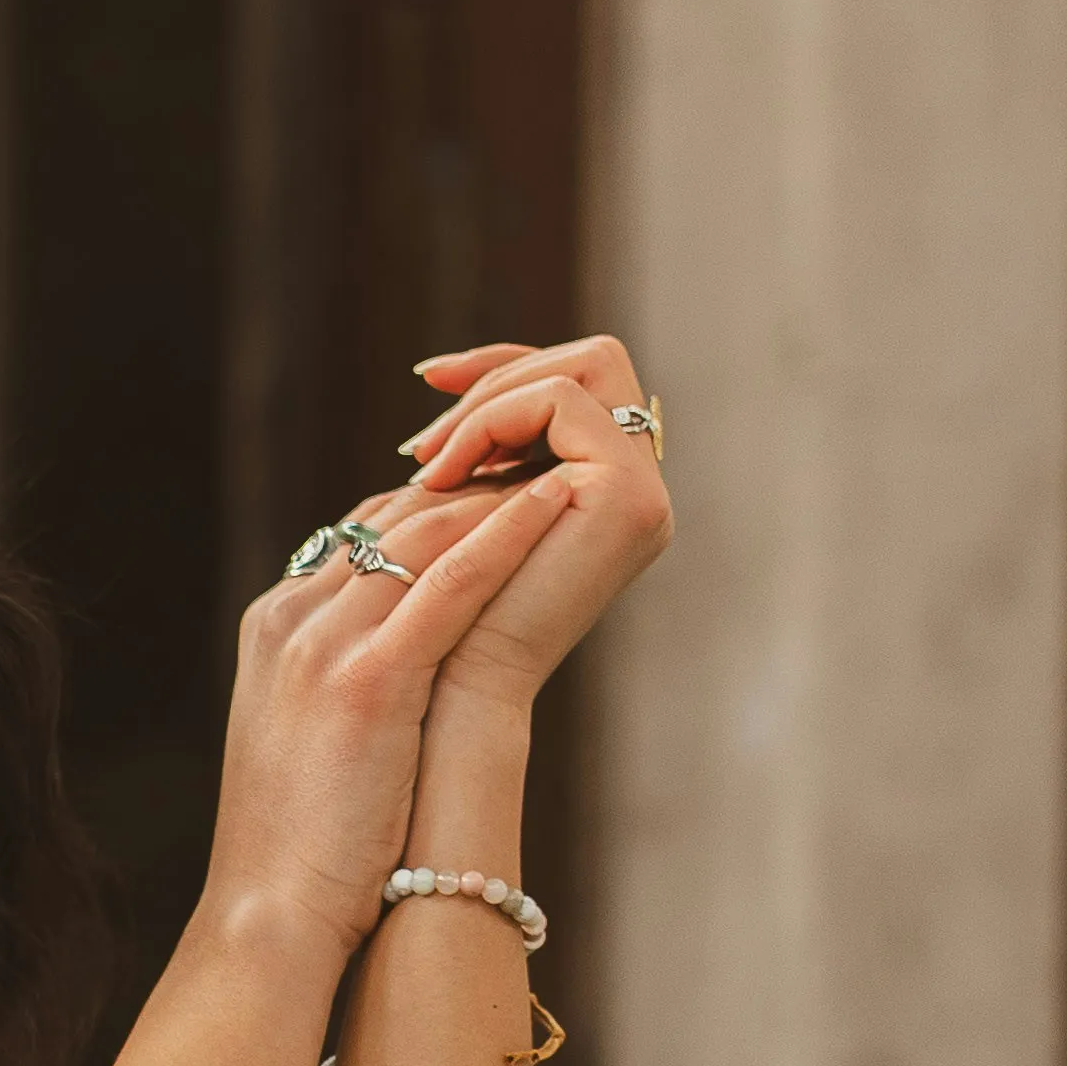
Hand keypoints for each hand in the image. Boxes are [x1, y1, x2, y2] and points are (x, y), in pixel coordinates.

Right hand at [199, 455, 579, 965]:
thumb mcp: (308, 733)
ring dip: (499, 496)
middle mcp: (292, 619)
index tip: (499, 500)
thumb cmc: (298, 844)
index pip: (360, 532)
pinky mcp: (368, 681)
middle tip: (549, 467)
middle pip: (392, 519)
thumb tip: (413, 653)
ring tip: (566, 466)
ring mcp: (323, 645)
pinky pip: (449, 585)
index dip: (436, 508)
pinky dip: (507, 537)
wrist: (270, 913)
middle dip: (474, 489)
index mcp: (273, 625)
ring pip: (422, 536)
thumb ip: (344, 671)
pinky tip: (557, 503)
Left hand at [390, 332, 672, 725]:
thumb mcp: (453, 523)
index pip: (576, 390)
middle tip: (423, 435)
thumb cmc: (439, 629)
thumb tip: (438, 388)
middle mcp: (639, 489)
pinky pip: (561, 405)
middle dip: (497, 376)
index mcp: (607, 493)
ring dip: (491, 399)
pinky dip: (493, 420)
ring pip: (583, 369)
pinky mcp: (629, 497)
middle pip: (593, 361)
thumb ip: (468, 466)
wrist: (450, 704)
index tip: (430, 377)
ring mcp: (643, 492)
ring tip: (428, 460)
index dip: (505, 369)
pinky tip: (444, 474)